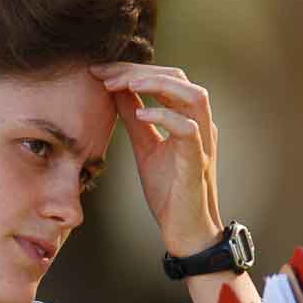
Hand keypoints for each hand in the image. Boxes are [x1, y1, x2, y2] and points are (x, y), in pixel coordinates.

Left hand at [90, 61, 223, 256]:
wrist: (187, 231)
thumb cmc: (170, 191)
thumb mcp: (145, 148)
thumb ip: (135, 120)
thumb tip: (117, 92)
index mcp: (187, 118)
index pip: (166, 78)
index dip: (133, 70)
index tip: (101, 72)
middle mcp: (199, 125)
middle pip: (179, 78)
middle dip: (141, 71)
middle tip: (106, 74)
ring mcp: (202, 142)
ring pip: (193, 96)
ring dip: (158, 84)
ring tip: (126, 84)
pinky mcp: (197, 162)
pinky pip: (188, 130)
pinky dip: (165, 116)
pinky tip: (140, 113)